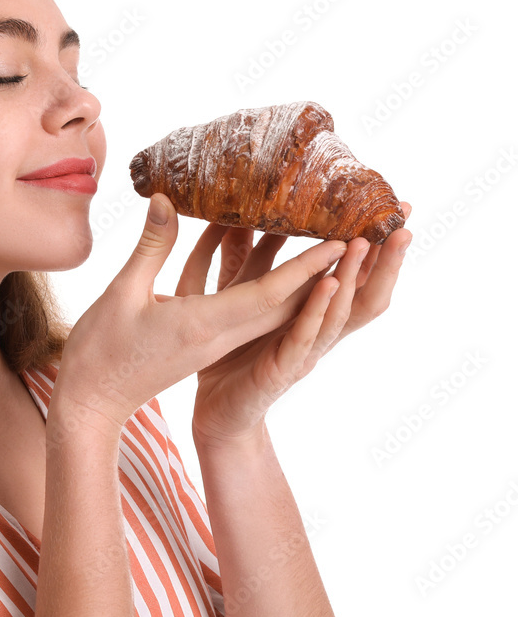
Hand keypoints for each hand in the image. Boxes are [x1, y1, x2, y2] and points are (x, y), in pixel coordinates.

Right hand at [51, 194, 350, 447]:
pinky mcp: (200, 342)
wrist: (92, 404)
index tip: (339, 242)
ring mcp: (211, 342)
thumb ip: (152, 246)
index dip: (307, 267)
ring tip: (302, 230)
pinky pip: (235, 307)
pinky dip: (246, 277)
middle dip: (316, 272)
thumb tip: (166, 199)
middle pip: (281, 303)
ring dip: (286, 273)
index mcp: (204, 326)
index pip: (270, 294)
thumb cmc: (101, 353)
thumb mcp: (122, 293)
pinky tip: (233, 241)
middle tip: (342, 235)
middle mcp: (218, 336)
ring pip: (263, 306)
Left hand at [190, 204, 412, 446]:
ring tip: (362, 243)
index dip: (375, 244)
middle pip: (362, 292)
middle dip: (385, 258)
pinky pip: (305, 337)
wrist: (213, 410)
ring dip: (352, 277)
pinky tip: (327, 284)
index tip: (397, 207)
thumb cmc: (228, 354)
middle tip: (404, 221)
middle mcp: (316, 330)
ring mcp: (304, 351)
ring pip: (339, 312)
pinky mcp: (283, 370)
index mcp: (309, 311)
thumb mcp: (235, 297)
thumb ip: (244, 260)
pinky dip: (318, 310)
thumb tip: (243, 214)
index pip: (352, 273)